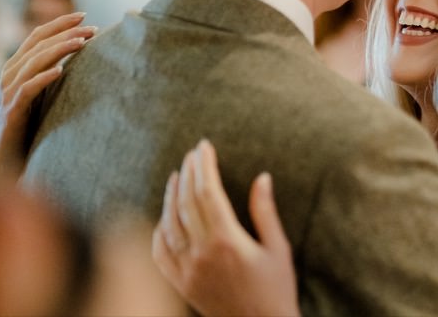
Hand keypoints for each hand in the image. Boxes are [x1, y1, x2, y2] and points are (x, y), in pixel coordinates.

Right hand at [0, 13, 96, 178]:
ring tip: (82, 42)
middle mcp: (10, 75)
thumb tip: (81, 55)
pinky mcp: (12, 112)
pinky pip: (28, 90)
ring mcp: (9, 93)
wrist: (5, 159)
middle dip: (66, 33)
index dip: (59, 24)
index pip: (37, 36)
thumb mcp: (41, 93)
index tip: (84, 15)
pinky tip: (61, 71)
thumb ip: (52, 73)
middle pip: (38, 45)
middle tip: (93, 28)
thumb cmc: (28, 124)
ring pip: (34, 63)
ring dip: (59, 50)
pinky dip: (44, 78)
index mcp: (17, 67)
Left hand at [152, 140, 299, 316]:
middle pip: (187, 203)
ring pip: (169, 225)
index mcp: (227, 241)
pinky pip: (160, 253)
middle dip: (188, 173)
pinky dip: (159, 230)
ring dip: (171, 197)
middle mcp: (202, 253)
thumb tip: (262, 177)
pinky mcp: (181, 284)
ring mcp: (187, 270)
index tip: (205, 146)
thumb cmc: (276, 290)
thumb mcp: (279, 249)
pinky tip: (164, 216)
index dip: (204, 166)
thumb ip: (266, 212)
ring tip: (177, 176)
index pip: (208, 192)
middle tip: (193, 153)